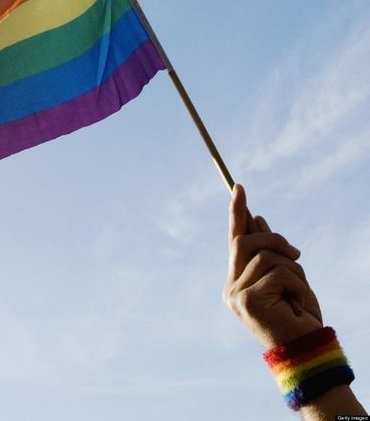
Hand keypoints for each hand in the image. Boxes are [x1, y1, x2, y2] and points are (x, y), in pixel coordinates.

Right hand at [223, 183, 322, 347]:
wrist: (306, 352)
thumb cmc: (297, 317)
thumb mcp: (284, 277)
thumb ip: (269, 253)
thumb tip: (257, 218)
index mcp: (237, 282)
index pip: (235, 240)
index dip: (237, 213)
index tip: (239, 187)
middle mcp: (231, 288)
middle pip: (247, 243)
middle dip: (274, 239)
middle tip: (296, 251)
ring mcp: (237, 295)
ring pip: (267, 257)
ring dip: (293, 270)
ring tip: (299, 296)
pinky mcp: (249, 301)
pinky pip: (279, 274)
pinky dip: (298, 285)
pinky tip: (298, 306)